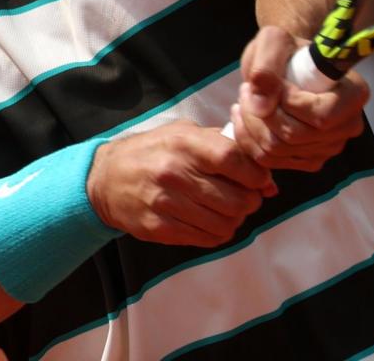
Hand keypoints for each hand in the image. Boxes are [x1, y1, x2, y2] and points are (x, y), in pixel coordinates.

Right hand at [86, 121, 276, 247]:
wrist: (106, 179)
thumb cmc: (153, 152)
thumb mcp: (184, 134)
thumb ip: (225, 148)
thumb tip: (267, 180)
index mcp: (184, 144)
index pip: (233, 159)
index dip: (255, 173)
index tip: (259, 178)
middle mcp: (174, 173)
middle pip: (235, 198)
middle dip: (250, 201)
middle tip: (247, 198)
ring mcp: (165, 203)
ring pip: (224, 223)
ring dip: (235, 220)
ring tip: (229, 210)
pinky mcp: (159, 228)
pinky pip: (204, 238)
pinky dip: (216, 233)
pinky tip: (211, 221)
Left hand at [229, 26, 368, 171]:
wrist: (286, 64)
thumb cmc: (286, 48)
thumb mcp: (274, 40)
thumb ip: (267, 66)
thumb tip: (262, 104)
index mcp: (354, 94)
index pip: (320, 115)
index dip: (287, 103)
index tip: (268, 82)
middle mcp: (348, 125)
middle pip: (296, 136)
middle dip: (261, 114)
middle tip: (245, 90)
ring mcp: (329, 147)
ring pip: (279, 150)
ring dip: (251, 125)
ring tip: (244, 100)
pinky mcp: (309, 160)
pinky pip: (271, 161)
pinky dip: (249, 140)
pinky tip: (245, 117)